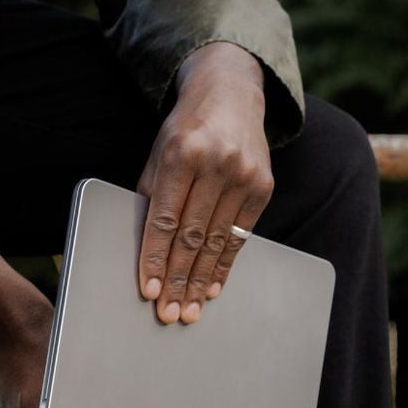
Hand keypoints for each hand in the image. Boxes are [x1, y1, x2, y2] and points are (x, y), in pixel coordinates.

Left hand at [136, 42, 273, 324]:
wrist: (231, 94)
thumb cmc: (186, 130)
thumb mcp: (159, 152)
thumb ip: (151, 195)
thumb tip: (144, 249)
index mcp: (182, 153)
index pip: (165, 219)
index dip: (155, 258)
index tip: (149, 290)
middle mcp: (216, 163)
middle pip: (192, 236)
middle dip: (179, 279)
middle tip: (169, 313)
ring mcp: (244, 175)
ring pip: (217, 241)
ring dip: (201, 281)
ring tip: (190, 310)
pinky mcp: (263, 186)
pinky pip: (240, 237)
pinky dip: (225, 265)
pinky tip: (214, 288)